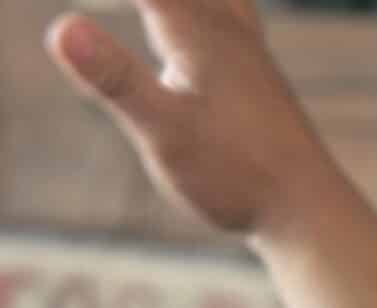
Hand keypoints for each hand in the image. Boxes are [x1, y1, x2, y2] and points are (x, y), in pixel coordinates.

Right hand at [45, 0, 340, 240]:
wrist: (311, 214)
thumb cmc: (239, 178)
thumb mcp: (166, 132)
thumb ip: (116, 80)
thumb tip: (62, 28)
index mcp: (195, 30)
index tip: (72, 7)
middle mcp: (225, 27)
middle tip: (149, 2)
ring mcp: (246, 47)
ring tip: (166, 4)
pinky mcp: (257, 71)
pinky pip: (229, 5)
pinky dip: (216, 0)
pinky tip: (211, 10)